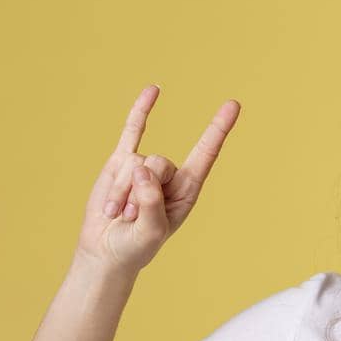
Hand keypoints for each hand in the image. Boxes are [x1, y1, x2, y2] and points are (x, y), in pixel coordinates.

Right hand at [75, 84, 240, 274]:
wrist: (106, 250)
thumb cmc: (136, 246)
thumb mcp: (150, 232)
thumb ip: (150, 203)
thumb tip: (142, 169)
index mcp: (187, 190)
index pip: (206, 154)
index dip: (218, 129)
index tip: (234, 104)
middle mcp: (170, 175)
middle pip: (158, 163)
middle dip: (139, 192)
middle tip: (131, 218)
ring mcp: (146, 166)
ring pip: (134, 163)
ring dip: (121, 193)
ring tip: (119, 214)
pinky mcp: (122, 162)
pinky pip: (132, 131)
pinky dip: (142, 111)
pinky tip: (153, 90)